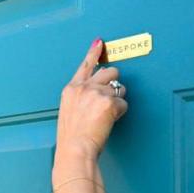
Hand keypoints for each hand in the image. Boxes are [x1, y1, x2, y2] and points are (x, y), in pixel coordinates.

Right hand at [55, 38, 127, 161]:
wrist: (74, 149)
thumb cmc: (71, 138)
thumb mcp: (69, 112)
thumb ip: (81, 98)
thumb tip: (98, 92)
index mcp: (71, 89)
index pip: (85, 65)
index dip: (94, 52)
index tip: (99, 42)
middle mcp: (83, 87)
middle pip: (110, 72)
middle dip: (114, 83)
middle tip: (110, 100)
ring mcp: (96, 93)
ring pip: (119, 87)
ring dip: (118, 99)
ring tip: (106, 115)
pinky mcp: (109, 102)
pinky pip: (123, 103)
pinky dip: (120, 113)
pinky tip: (109, 122)